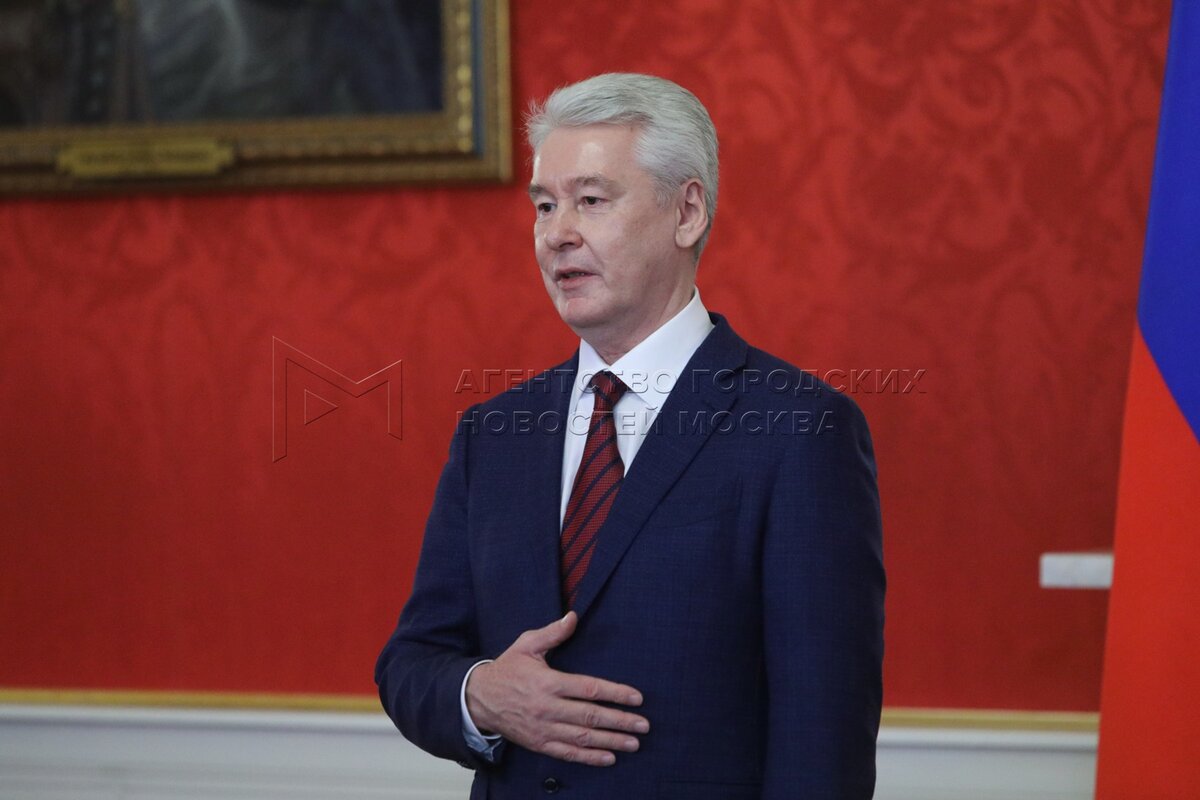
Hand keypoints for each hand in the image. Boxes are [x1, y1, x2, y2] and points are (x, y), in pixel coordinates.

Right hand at [465, 611, 648, 765]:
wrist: (478, 698)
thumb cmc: (507, 668)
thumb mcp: (526, 644)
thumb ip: (552, 633)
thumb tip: (573, 617)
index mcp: (548, 682)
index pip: (589, 689)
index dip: (615, 693)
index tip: (637, 698)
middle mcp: (548, 708)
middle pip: (591, 716)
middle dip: (620, 721)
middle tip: (644, 725)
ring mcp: (544, 728)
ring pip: (583, 738)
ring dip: (611, 741)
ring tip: (634, 743)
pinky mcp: (539, 743)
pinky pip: (568, 753)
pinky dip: (590, 758)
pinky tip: (609, 758)